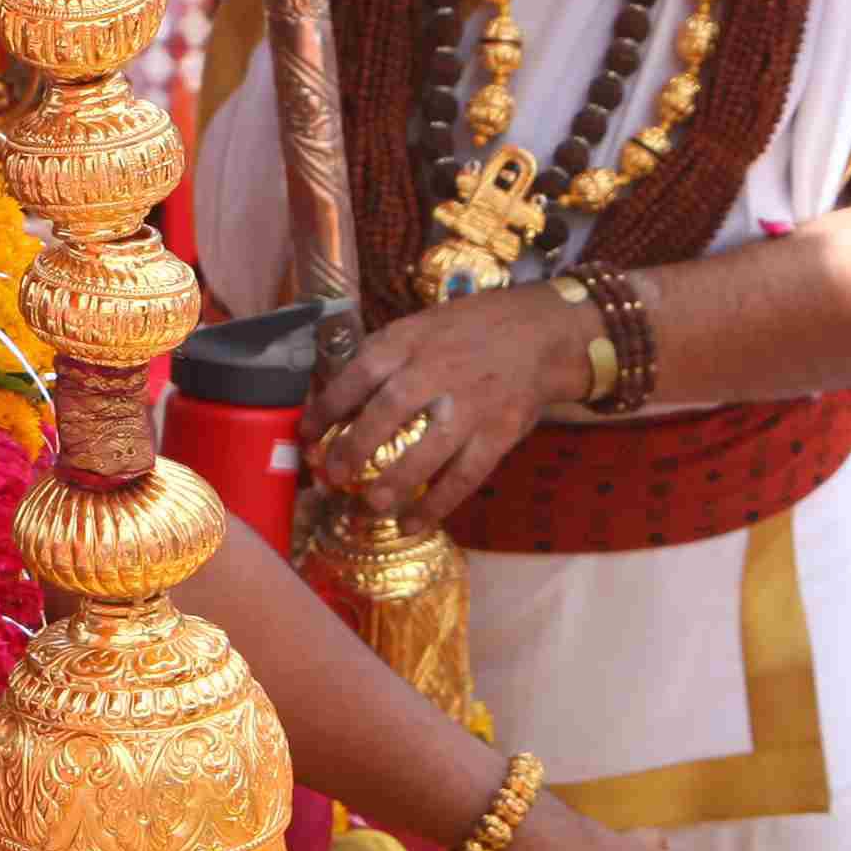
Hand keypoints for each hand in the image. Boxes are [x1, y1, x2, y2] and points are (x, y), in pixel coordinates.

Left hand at [309, 288, 594, 526]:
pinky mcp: (500, 431)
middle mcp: (439, 369)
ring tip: (371, 505)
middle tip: (333, 476)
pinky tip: (412, 524)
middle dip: (355, 447)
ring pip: (430, 447)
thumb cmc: (472, 331)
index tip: (306, 433)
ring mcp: (472, 403)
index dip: (328, 405)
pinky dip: (438, 503)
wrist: (544, 332)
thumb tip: (335, 399)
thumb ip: (385, 358)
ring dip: (397, 481)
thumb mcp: (423, 326)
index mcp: (411, 340)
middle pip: (389, 410)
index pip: (360, 372)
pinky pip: (466, 474)